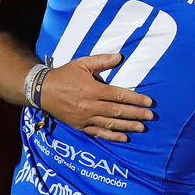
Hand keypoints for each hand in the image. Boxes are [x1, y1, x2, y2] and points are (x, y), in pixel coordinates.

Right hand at [38, 53, 156, 142]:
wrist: (43, 91)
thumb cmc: (64, 75)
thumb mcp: (82, 63)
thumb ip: (102, 60)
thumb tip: (120, 57)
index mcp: (92, 90)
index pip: (118, 96)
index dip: (135, 99)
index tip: (149, 102)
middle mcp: (89, 106)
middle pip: (117, 112)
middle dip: (136, 114)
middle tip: (151, 116)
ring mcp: (84, 118)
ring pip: (110, 124)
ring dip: (128, 126)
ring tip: (142, 128)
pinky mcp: (80, 126)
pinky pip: (98, 133)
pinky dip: (112, 136)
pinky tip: (124, 138)